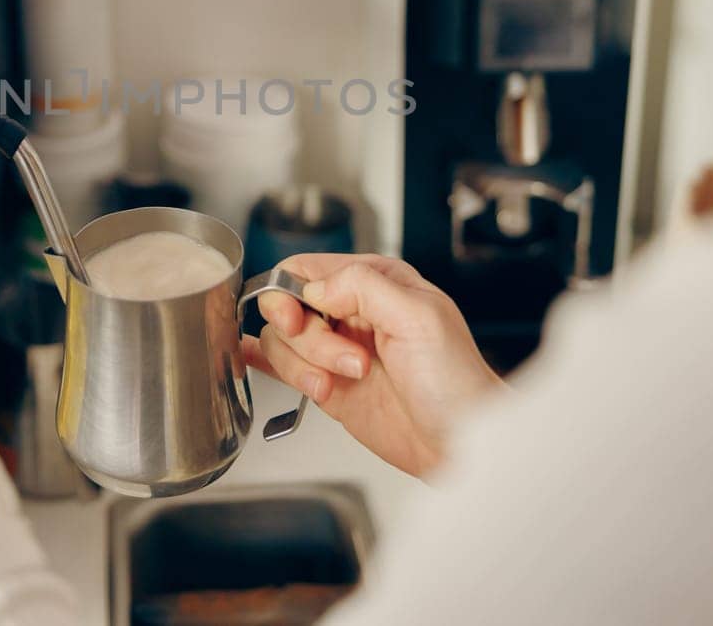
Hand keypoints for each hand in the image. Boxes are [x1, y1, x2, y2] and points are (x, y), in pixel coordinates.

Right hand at [244, 254, 502, 477]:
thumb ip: (363, 287)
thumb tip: (313, 287)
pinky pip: (282, 366)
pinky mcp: (327, 385)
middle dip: (310, 339)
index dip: (292, 294)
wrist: (461, 443)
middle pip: (286, 307)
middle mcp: (352, 312)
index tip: (301, 320)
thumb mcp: (419, 317)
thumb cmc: (456, 381)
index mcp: (376, 282)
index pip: (307, 269)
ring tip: (347, 382)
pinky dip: (263, 362)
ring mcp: (337, 350)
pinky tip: (252, 358)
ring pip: (282, 343)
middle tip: (344, 359)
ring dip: (306, 367)